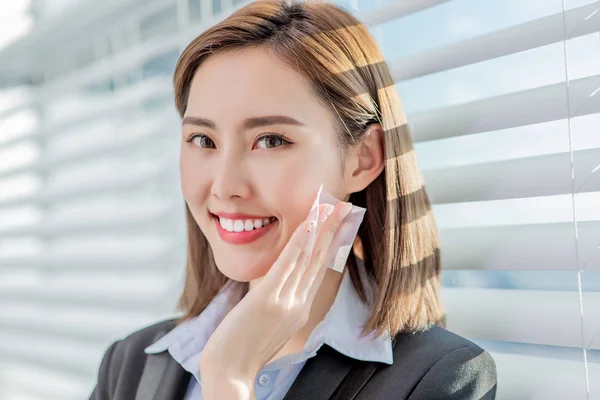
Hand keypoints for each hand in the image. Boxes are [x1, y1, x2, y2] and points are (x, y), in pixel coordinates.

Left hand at [199, 201, 352, 396]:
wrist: (230, 372)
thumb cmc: (244, 349)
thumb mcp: (270, 325)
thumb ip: (280, 303)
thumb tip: (278, 285)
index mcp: (300, 309)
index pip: (318, 270)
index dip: (329, 245)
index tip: (337, 224)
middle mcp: (299, 304)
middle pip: (319, 260)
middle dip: (332, 231)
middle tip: (344, 206)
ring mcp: (286, 301)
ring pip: (308, 258)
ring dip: (320, 228)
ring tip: (331, 206)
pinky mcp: (268, 299)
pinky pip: (287, 264)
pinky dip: (299, 241)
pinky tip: (307, 223)